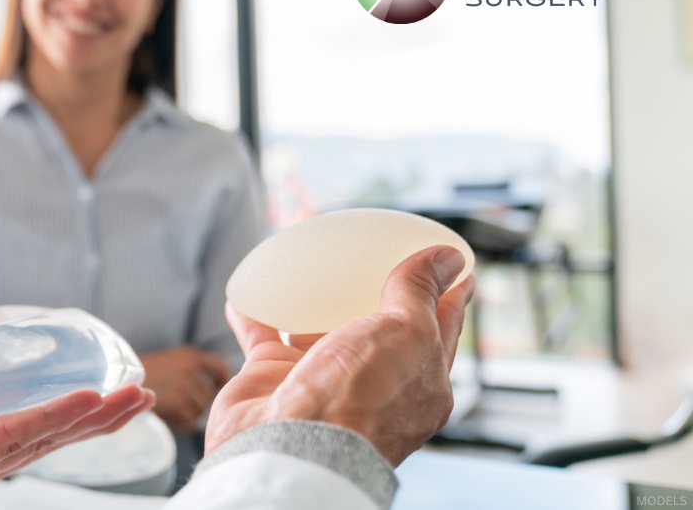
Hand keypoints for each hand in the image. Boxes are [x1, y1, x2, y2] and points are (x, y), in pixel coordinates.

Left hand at [0, 384, 155, 509]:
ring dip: (77, 421)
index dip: (68, 417)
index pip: (22, 433)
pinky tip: (68, 407)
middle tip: (139, 395)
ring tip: (122, 399)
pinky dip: (31, 425)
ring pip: (25, 442)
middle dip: (92, 421)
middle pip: (38, 440)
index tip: (110, 394)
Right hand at [140, 345, 230, 432]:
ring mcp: (184, 386)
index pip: (221, 367)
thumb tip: (220, 387)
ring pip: (201, 409)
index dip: (222, 380)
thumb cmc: (146, 373)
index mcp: (191, 355)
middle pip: (211, 393)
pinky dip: (181, 424)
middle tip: (183, 402)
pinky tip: (169, 416)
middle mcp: (190, 368)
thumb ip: (195, 368)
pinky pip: (190, 422)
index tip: (217, 387)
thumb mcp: (173, 359)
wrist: (119, 382)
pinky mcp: (177, 404)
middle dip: (201, 401)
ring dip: (190, 413)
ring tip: (173, 407)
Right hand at [204, 245, 474, 465]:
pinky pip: (262, 336)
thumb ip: (420, 292)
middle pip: (376, 324)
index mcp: (419, 379)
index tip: (448, 260)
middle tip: (373, 251)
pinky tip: (250, 288)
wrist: (288, 446)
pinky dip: (254, 311)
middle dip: (373, 287)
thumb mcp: (407, 334)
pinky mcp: (274, 379)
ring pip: (317, 327)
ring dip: (311, 296)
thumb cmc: (357, 402)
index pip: (440, 326)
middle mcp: (371, 382)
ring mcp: (320, 380)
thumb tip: (447, 258)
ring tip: (310, 260)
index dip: (446, 291)